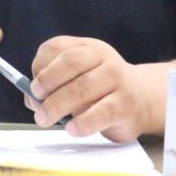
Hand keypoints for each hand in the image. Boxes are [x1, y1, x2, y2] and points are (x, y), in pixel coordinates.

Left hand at [27, 36, 159, 142]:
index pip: (57, 47)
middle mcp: (102, 57)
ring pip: (83, 87)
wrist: (144, 98)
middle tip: (36, 104)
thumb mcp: (79, 79)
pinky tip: (72, 129)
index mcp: (86, 47)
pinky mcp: (125, 103)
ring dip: (58, 105)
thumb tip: (32, 99)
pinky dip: (83, 123)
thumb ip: (55, 87)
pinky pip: (101, 112)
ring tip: (46, 119)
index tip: (32, 87)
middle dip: (47, 84)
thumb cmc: (102, 90)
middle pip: (70, 63)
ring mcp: (117, 78)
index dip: (40, 66)